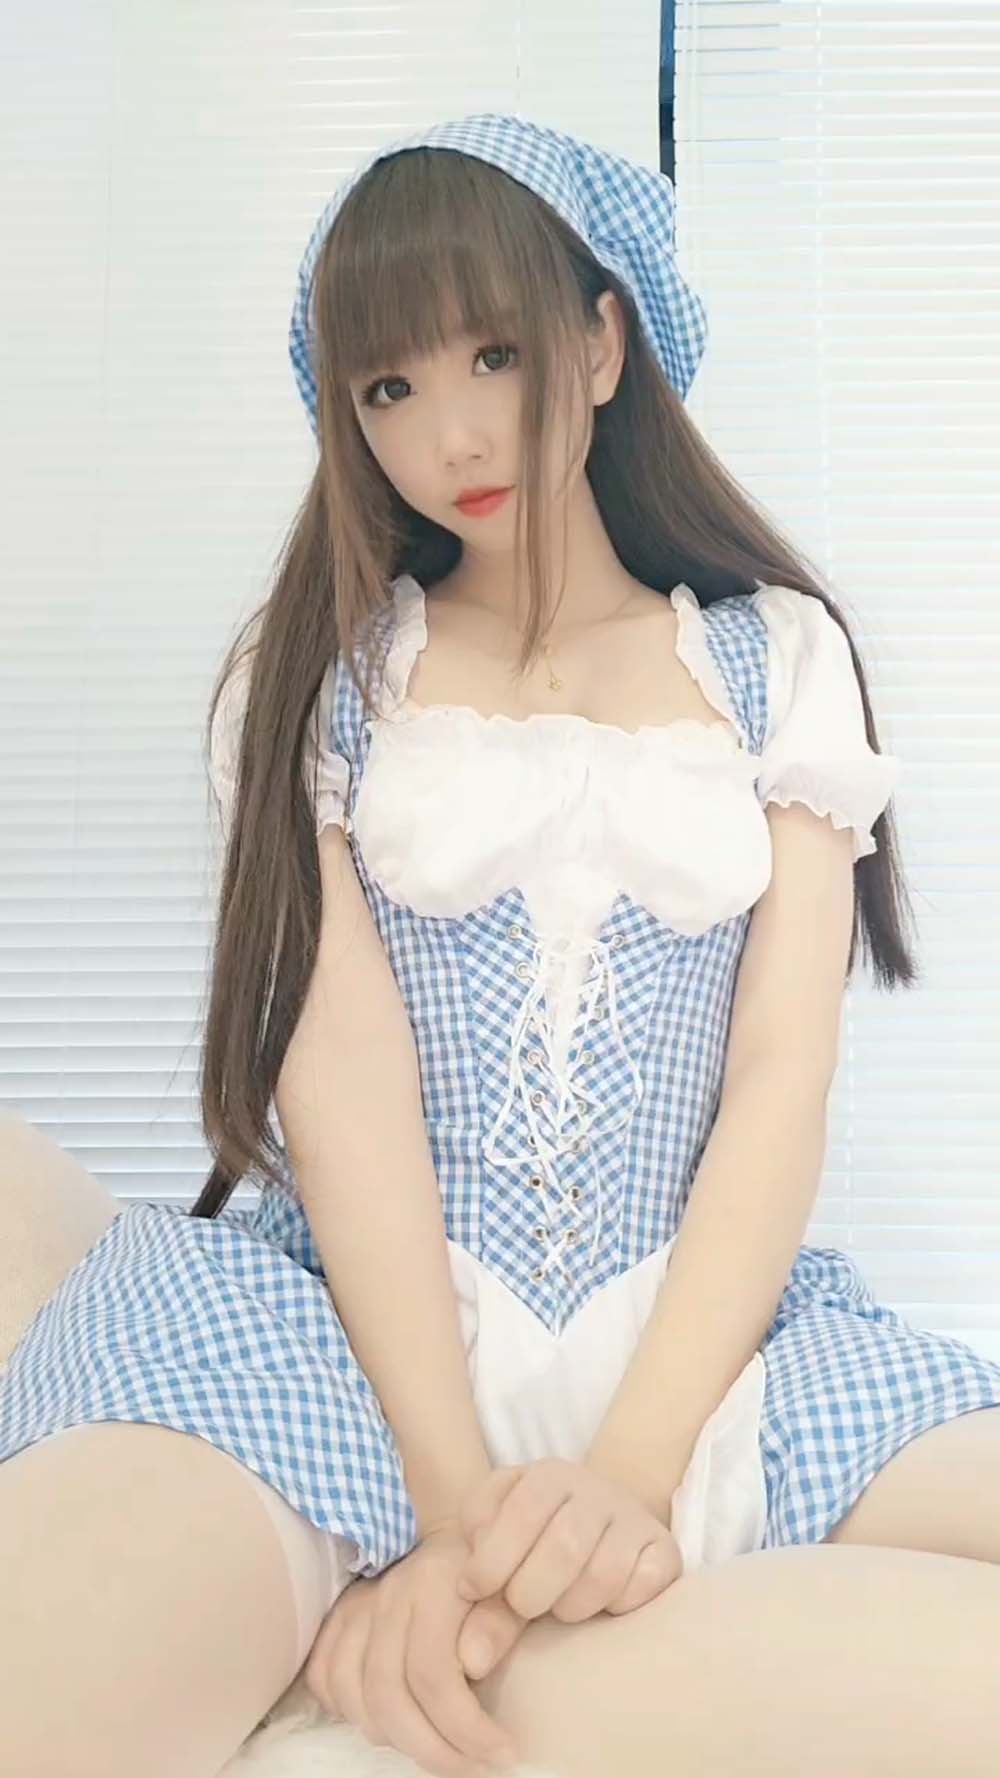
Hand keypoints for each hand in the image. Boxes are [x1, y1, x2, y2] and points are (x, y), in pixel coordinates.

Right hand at [303, 1521, 520, 1777]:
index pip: (433, 1675)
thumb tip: (474, 1665)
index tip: (503, 1753)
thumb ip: (498, 1624)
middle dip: (433, 1749)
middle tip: (474, 1768)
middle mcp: (386, 1597)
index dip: (465, 1728)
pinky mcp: (338, 1619)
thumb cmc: (490, 1571)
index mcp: (430, 1586)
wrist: (454, 1534)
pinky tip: (391, 1724)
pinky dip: (348, 1711)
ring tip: (438, 1750)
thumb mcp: (511, 1591)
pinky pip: (324, 1678)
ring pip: (351, 1694)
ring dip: (393, 1737)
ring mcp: (356, 1608)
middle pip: (388, 1695)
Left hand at [453, 1458, 681, 1678]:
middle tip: (521, 1607)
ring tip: (558, 1608)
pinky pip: (644, 1584)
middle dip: (530, 1592)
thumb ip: (478, 1586)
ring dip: (571, 1606)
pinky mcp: (665, 1550)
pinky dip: (618, 1606)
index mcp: (548, 1476)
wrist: (594, 1521)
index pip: (521, 1511)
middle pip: (565, 1546)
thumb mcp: (495, 1541)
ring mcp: (634, 1518)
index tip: (473, 1591)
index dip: (492, 1559)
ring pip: (604, 1574)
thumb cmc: (530, 1537)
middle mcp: (595, 1490)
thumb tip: (472, 1654)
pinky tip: (602, 1606)